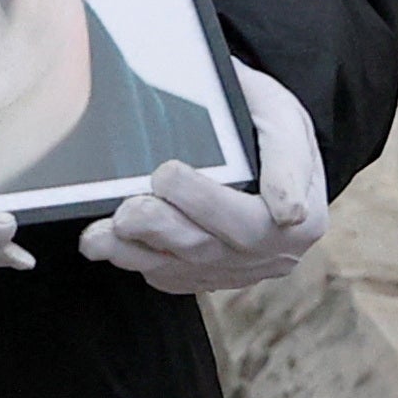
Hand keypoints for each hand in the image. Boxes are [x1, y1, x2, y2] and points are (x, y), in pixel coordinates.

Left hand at [77, 62, 327, 295]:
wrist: (265, 142)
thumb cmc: (269, 122)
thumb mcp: (287, 121)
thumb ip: (288, 161)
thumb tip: (287, 212)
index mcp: (300, 221)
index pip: (252, 223)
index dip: (204, 202)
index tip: (165, 173)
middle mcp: (270, 254)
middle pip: (209, 249)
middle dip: (159, 227)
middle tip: (124, 208)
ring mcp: (237, 268)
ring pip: (183, 268)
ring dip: (135, 253)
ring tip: (98, 238)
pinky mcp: (210, 274)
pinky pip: (172, 277)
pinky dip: (139, 261)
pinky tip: (111, 245)